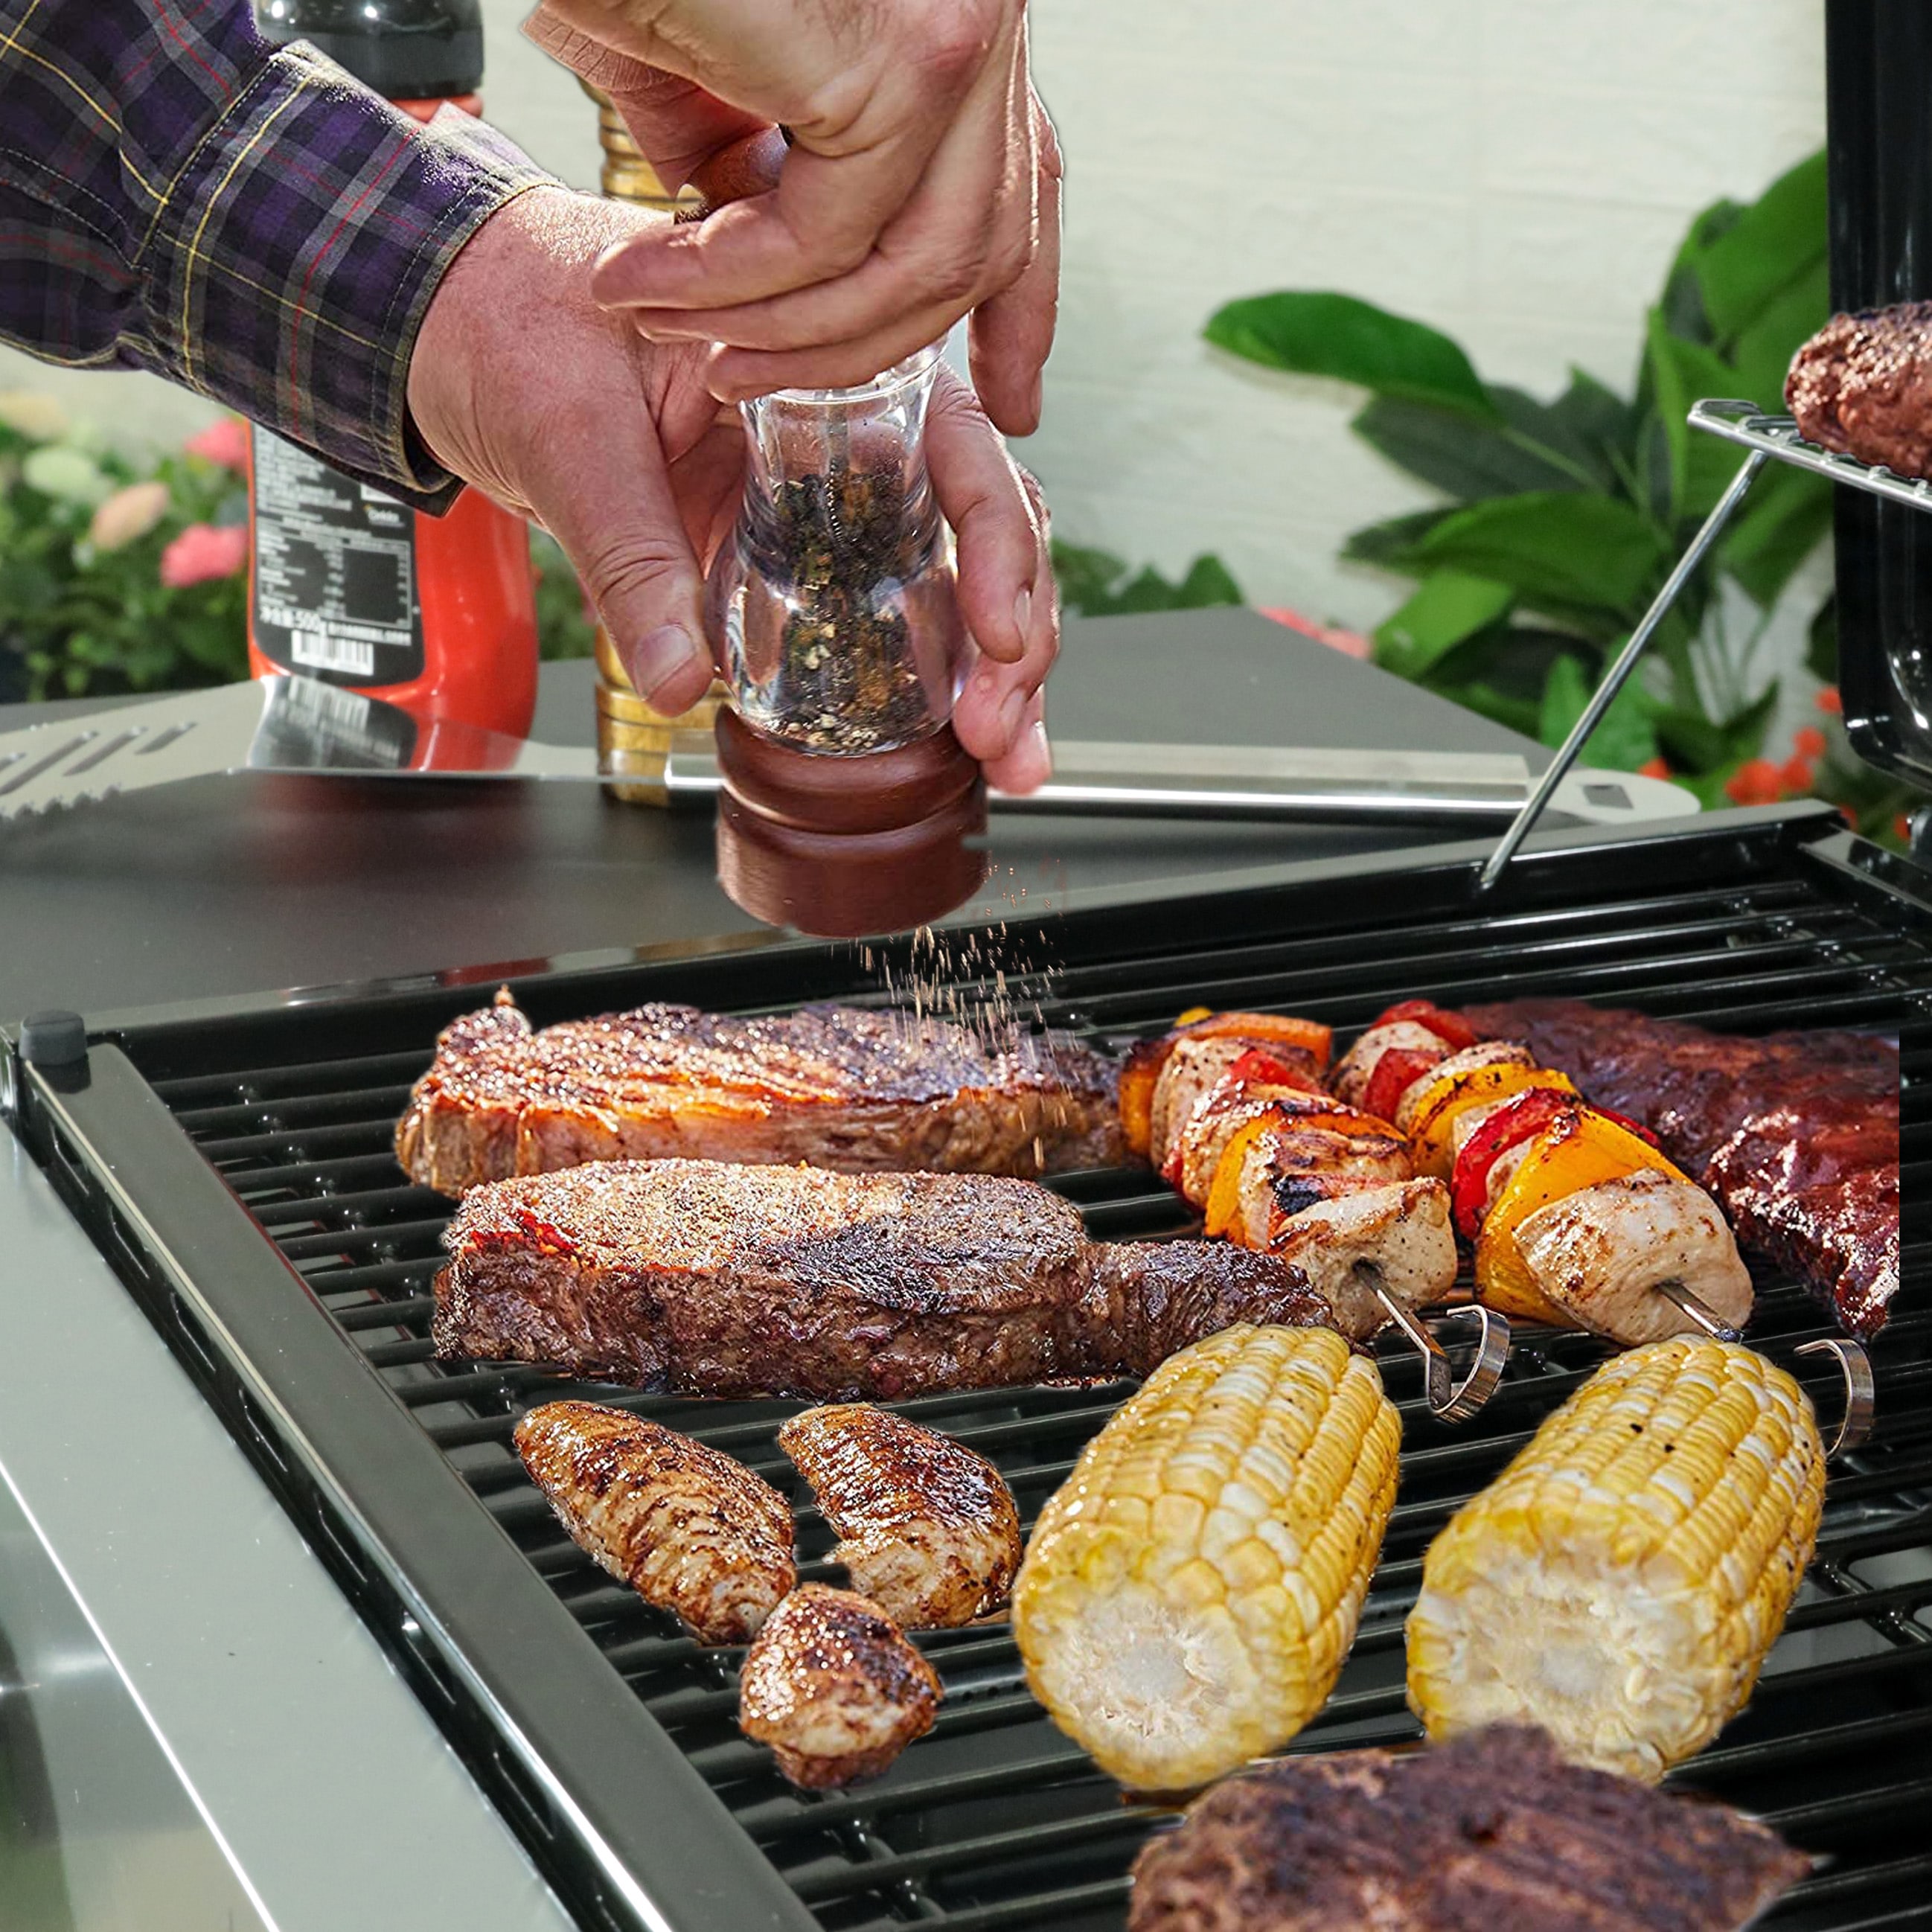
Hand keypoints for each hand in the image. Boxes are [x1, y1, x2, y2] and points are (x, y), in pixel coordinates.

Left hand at [405, 188, 1055, 787]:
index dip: (995, 542)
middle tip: (997, 727)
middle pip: (980, 529)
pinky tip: (961, 749)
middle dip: (1015, 636)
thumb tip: (684, 682)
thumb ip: (634, 557)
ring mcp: (822, 501)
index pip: (954, 445)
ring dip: (995, 676)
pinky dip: (927, 686)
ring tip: (1008, 758)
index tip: (998, 630)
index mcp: (818, 362)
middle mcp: (843, 434)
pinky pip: (876, 620)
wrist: (451, 327)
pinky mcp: (785, 560)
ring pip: (949, 584)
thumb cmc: (515, 321)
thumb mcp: (573, 433)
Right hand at [522, 0, 1060, 434]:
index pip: (1028, 196)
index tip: (1012, 407)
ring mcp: (958, 38)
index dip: (1020, 317)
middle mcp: (983, 25)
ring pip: (908, 270)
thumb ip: (786, 189)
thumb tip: (789, 292)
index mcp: (961, 33)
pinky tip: (652, 281)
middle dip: (851, 351)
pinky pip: (825, 238)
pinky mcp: (901, 60)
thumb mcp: (731, 92)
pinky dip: (731, 282)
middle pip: (969, 259)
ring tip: (671, 328)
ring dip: (779, 330)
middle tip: (734, 378)